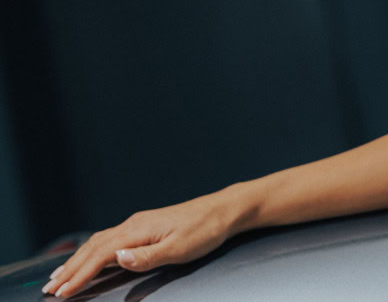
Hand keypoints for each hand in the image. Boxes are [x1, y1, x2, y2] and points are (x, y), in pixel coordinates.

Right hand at [42, 189, 244, 296]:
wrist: (223, 210)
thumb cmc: (204, 230)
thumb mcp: (178, 249)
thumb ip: (146, 256)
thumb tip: (117, 258)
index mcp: (138, 229)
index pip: (101, 255)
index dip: (79, 275)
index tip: (61, 293)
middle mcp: (134, 223)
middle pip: (94, 247)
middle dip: (70, 269)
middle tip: (49, 289)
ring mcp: (138, 224)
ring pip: (99, 242)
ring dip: (78, 260)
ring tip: (60, 276)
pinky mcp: (144, 227)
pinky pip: (110, 240)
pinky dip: (93, 252)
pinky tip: (89, 260)